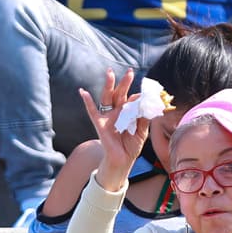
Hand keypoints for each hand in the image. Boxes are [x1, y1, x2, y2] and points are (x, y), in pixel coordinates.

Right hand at [78, 69, 146, 191]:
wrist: (123, 160)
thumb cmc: (131, 145)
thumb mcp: (142, 132)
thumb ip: (143, 119)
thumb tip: (146, 105)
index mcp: (128, 112)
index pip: (133, 100)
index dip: (140, 96)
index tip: (148, 93)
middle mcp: (117, 111)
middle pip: (120, 93)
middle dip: (124, 82)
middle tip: (129, 71)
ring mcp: (108, 116)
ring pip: (107, 97)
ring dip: (108, 85)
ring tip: (109, 73)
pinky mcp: (100, 124)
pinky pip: (92, 111)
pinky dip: (87, 102)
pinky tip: (82, 92)